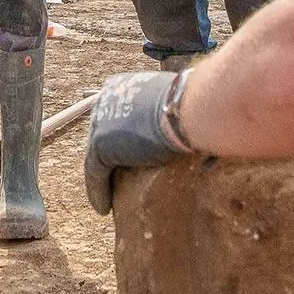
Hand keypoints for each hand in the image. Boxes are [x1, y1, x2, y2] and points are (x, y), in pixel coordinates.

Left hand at [84, 70, 201, 215]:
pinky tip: (103, 208)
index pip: (119, 114)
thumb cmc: (197, 104)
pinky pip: (96, 174)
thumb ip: (171, 110)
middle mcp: (107, 99)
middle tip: (119, 177)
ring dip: (103, 178)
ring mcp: (101, 121)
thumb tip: (187, 120)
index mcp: (125, 84)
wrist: (191, 110)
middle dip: (112, 155)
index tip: (130, 151)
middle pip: (106, 134)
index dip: (122, 135)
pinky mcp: (100, 146)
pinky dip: (99, 192)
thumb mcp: (178, 101)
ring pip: (98, 156)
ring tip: (109, 197)